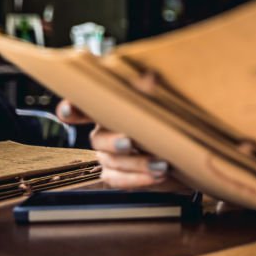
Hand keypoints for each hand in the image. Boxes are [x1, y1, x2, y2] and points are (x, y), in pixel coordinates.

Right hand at [56, 99, 177, 189]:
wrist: (187, 153)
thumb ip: (154, 92)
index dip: (71, 109)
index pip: (84, 107)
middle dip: (113, 142)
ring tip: (161, 164)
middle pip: (98, 139)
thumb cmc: (172, 123)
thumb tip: (150, 76)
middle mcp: (104, 132)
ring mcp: (108, 156)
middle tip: (129, 142)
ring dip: (136, 163)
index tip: (68, 110)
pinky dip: (137, 179)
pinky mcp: (116, 175)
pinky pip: (117, 179)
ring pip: (111, 161)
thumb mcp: (168, 106)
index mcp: (110, 111)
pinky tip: (156, 176)